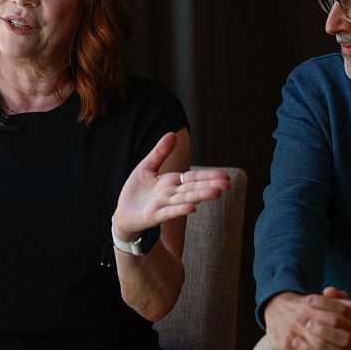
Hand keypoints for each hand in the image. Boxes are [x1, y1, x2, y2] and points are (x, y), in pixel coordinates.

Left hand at [112, 132, 229, 239]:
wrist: (123, 214)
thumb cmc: (136, 192)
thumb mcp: (147, 166)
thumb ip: (160, 152)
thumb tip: (173, 133)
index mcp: (171, 182)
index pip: (193, 178)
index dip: (208, 176)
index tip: (225, 176)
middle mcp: (171, 194)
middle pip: (193, 188)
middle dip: (210, 186)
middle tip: (228, 184)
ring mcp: (164, 205)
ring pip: (185, 199)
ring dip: (200, 196)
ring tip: (216, 193)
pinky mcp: (154, 216)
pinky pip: (168, 212)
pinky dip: (179, 210)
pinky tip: (192, 209)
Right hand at [263, 290, 350, 349]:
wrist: (275, 309)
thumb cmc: (304, 306)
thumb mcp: (322, 302)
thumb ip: (343, 304)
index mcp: (311, 306)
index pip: (334, 315)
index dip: (349, 325)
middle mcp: (301, 319)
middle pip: (325, 335)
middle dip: (342, 348)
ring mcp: (293, 333)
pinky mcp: (286, 345)